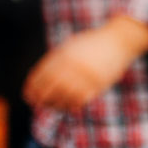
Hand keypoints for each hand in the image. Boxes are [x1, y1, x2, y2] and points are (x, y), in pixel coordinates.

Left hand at [24, 17, 147, 112]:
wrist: (119, 40)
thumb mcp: (70, 47)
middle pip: (51, 88)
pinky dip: (72, 105)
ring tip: (52, 107)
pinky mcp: (99, 83)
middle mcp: (73, 66)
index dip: (32, 88)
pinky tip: (68, 107)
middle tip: (37, 104)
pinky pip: (81, 99)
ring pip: (65, 97)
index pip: (41, 76)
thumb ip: (56, 61)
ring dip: (56, 105)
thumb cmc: (92, 43)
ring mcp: (87, 75)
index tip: (28, 95)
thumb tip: (39, 81)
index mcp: (63, 55)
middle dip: (41, 99)